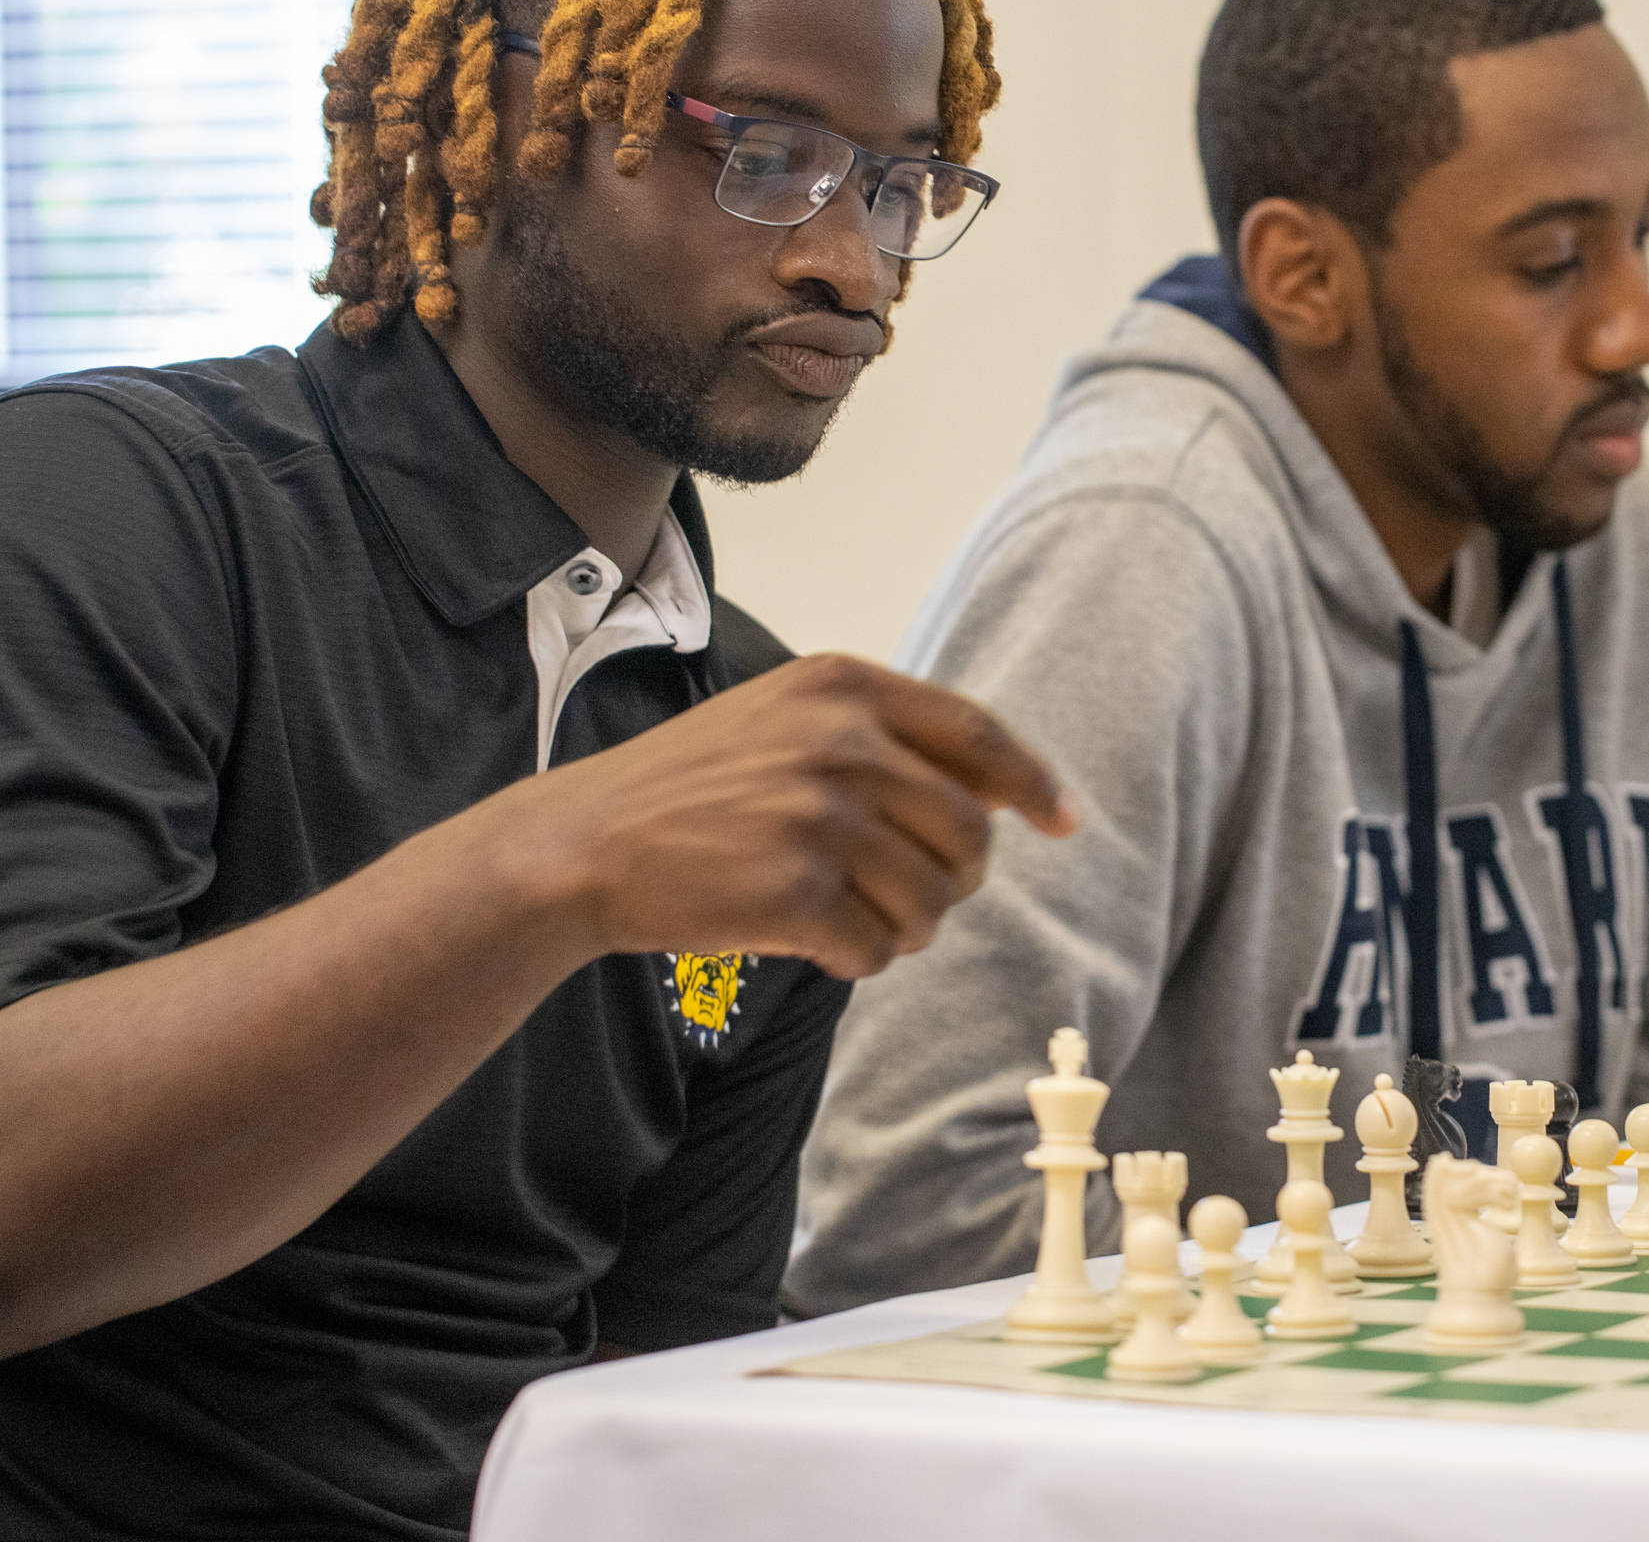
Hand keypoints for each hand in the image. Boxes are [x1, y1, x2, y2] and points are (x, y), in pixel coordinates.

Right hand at [498, 655, 1075, 977]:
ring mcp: (819, 814)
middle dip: (954, 879)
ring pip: (934, 900)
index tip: (1063, 821)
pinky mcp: (794, 888)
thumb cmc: (692, 789)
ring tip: (852, 917)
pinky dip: (857, 960)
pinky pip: (877, 948)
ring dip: (906, 927)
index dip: (1031, 783)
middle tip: (907, 894)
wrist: (585, 842)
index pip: (977, 735)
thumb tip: (1002, 794)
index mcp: (844, 687)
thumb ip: (883, 739)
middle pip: (967, 833)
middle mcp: (840, 741)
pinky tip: (812, 940)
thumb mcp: (787, 722)